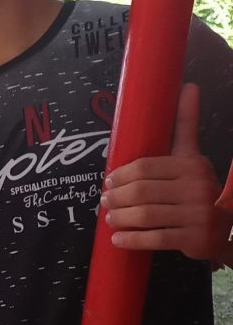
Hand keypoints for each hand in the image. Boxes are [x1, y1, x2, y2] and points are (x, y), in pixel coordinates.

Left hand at [104, 84, 231, 260]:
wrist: (222, 227)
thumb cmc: (197, 188)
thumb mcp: (192, 156)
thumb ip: (185, 125)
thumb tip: (189, 85)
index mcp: (191, 165)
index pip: (145, 167)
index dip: (120, 175)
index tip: (107, 182)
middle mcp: (197, 187)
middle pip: (141, 191)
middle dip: (116, 197)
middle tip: (104, 202)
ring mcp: (197, 214)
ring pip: (145, 215)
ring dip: (120, 218)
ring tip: (110, 218)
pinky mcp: (194, 238)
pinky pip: (155, 238)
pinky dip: (132, 239)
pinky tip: (118, 239)